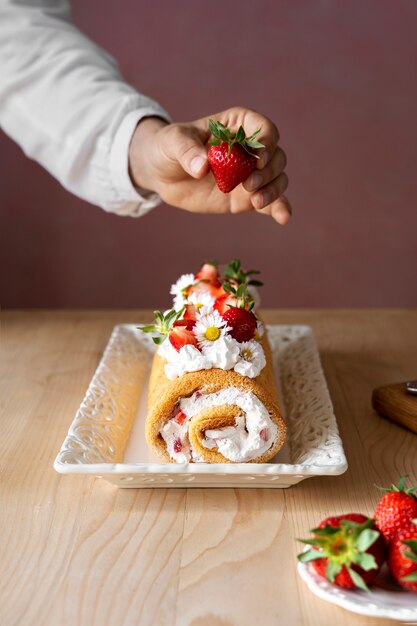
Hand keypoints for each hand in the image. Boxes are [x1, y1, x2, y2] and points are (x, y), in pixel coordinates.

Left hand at [129, 107, 290, 224]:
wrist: (163, 174)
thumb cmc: (169, 148)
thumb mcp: (172, 143)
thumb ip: (187, 151)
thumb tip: (202, 167)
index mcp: (238, 126)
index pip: (264, 129)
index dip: (267, 143)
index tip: (258, 159)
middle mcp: (250, 149)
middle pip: (276, 156)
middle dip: (268, 171)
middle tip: (248, 184)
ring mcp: (251, 174)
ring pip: (278, 178)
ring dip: (273, 190)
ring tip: (255, 201)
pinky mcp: (247, 197)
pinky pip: (270, 201)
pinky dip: (279, 208)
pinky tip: (283, 218)